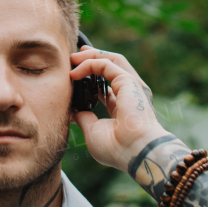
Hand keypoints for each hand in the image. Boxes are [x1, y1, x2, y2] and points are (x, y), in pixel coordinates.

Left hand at [70, 46, 168, 172]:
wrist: (134, 151)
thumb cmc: (116, 148)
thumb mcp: (93, 132)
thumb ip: (85, 119)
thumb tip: (74, 112)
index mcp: (123, 109)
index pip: (108, 88)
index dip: (92, 80)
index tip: (75, 76)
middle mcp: (129, 95)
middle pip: (112, 68)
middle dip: (93, 59)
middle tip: (75, 57)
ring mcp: (130, 86)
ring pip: (112, 60)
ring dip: (91, 56)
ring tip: (73, 57)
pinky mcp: (127, 81)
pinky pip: (105, 64)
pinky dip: (89, 64)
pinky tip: (75, 72)